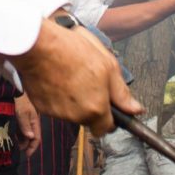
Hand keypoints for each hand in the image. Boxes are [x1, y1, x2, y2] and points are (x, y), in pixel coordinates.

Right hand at [11, 14, 142, 136]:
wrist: (39, 46)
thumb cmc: (72, 50)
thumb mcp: (107, 65)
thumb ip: (121, 92)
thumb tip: (135, 109)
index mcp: (96, 107)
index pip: (106, 128)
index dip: (109, 118)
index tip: (108, 107)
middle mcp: (77, 116)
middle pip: (89, 118)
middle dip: (91, 105)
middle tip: (87, 82)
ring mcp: (58, 113)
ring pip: (72, 112)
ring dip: (74, 100)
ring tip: (70, 75)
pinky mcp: (42, 107)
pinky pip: (55, 106)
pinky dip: (57, 96)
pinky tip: (57, 77)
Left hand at [14, 94, 41, 157]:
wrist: (13, 87)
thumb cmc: (19, 99)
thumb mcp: (22, 112)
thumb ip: (25, 125)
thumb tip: (31, 137)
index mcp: (34, 121)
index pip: (36, 138)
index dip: (32, 148)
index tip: (26, 156)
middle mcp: (31, 121)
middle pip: (30, 137)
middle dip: (24, 145)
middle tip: (15, 151)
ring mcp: (25, 119)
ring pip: (24, 134)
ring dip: (19, 140)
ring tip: (11, 144)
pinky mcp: (18, 116)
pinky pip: (18, 128)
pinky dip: (16, 134)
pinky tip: (10, 136)